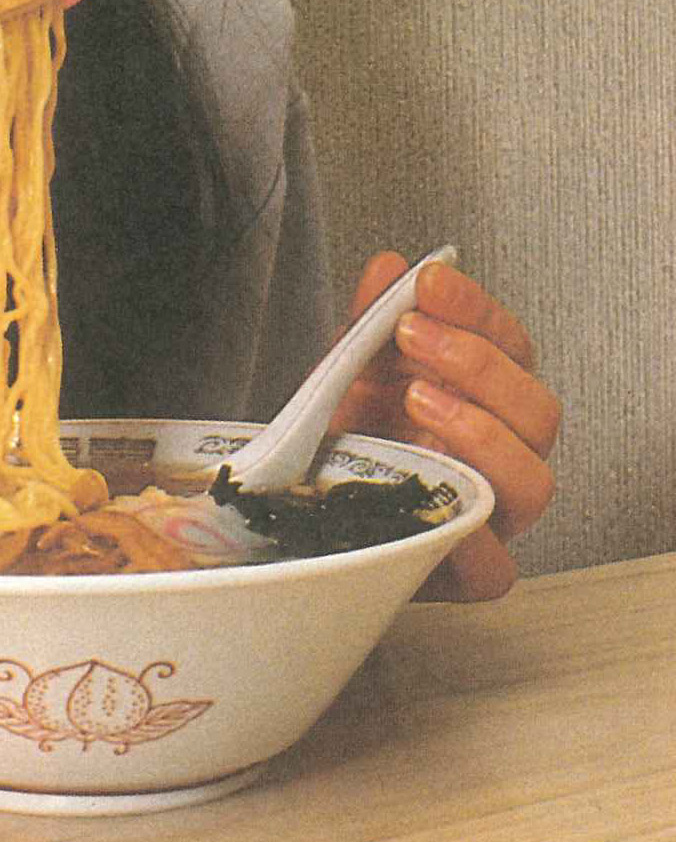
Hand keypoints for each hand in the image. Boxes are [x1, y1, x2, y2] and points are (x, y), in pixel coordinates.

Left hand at [329, 252, 559, 599]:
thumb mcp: (349, 368)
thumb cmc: (347, 436)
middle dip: (477, 362)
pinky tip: (428, 489)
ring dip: (478, 432)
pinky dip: (468, 534)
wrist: (303, 508)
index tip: (428, 283)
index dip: (476, 309)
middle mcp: (500, 454)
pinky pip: (494, 569)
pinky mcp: (467, 572)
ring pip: (533, 480)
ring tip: (416, 397)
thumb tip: (390, 268)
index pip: (512, 345)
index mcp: (486, 398)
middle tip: (411, 333)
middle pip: (538, 410)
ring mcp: (492, 514)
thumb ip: (371, 319)